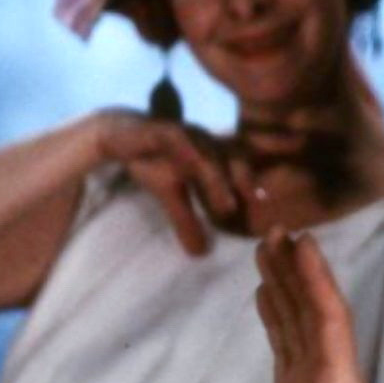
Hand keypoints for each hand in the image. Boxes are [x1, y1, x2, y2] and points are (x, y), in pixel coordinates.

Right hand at [94, 109, 248, 254]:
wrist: (114, 133)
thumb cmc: (151, 161)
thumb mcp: (171, 196)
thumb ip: (187, 221)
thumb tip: (200, 254)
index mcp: (214, 153)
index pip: (242, 172)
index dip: (257, 191)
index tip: (269, 216)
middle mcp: (206, 141)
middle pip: (234, 161)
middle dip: (248, 184)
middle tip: (260, 209)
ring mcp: (185, 132)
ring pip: (208, 154)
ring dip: (219, 179)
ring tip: (227, 208)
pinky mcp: (159, 128)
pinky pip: (176, 139)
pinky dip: (187, 153)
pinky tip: (195, 170)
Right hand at [218, 229, 382, 382]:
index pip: (330, 322)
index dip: (316, 282)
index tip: (303, 244)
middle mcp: (332, 379)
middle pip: (315, 311)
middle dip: (296, 270)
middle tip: (277, 228)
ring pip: (300, 323)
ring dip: (284, 285)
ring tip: (266, 245)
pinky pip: (287, 344)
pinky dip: (275, 314)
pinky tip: (261, 291)